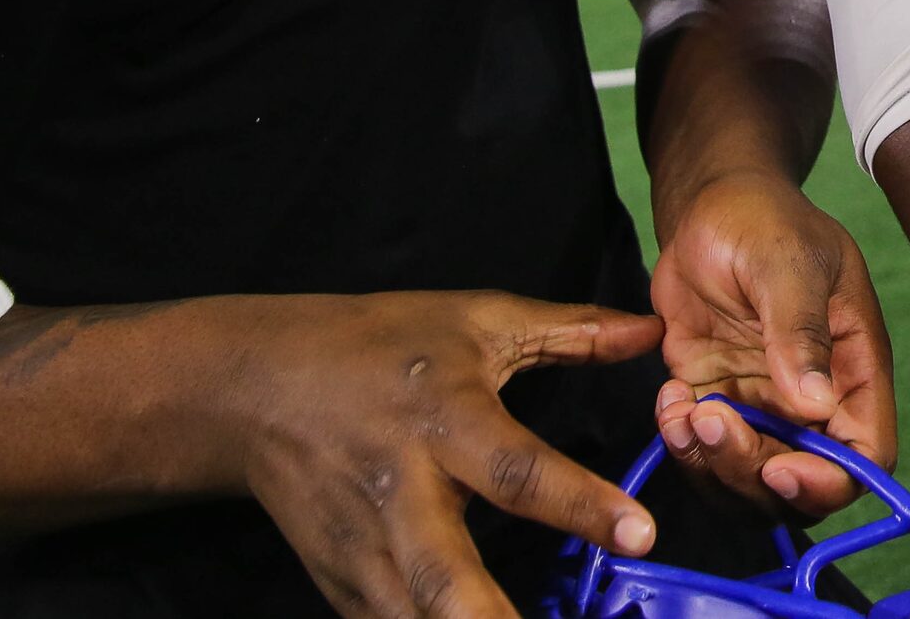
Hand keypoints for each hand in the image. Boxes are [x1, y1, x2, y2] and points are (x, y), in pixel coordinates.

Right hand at [221, 291, 663, 618]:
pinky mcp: (340, 583)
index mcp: (444, 418)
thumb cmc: (380, 344)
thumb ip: (569, 331)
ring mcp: (364, 547)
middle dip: (489, 618)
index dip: (579, 503)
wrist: (258, 386)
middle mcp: (402, 491)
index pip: (517, 469)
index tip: (641, 534)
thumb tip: (652, 329)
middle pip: (443, 574)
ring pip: (409, 617)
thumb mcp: (476, 320)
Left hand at [650, 169, 893, 517]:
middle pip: (803, 483)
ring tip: (682, 410)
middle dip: (754, 471)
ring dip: (713, 463)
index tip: (779, 467)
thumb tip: (815, 403)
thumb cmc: (763, 218)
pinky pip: (704, 450)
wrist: (708, 206)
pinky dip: (681, 443)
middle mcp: (815, 399)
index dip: (830, 479)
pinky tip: (668, 399)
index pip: (866, 452)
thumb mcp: (786, 262)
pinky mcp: (718, 400)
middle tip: (711, 421)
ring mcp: (763, 404)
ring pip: (748, 477)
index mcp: (854, 366)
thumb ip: (800, 331)